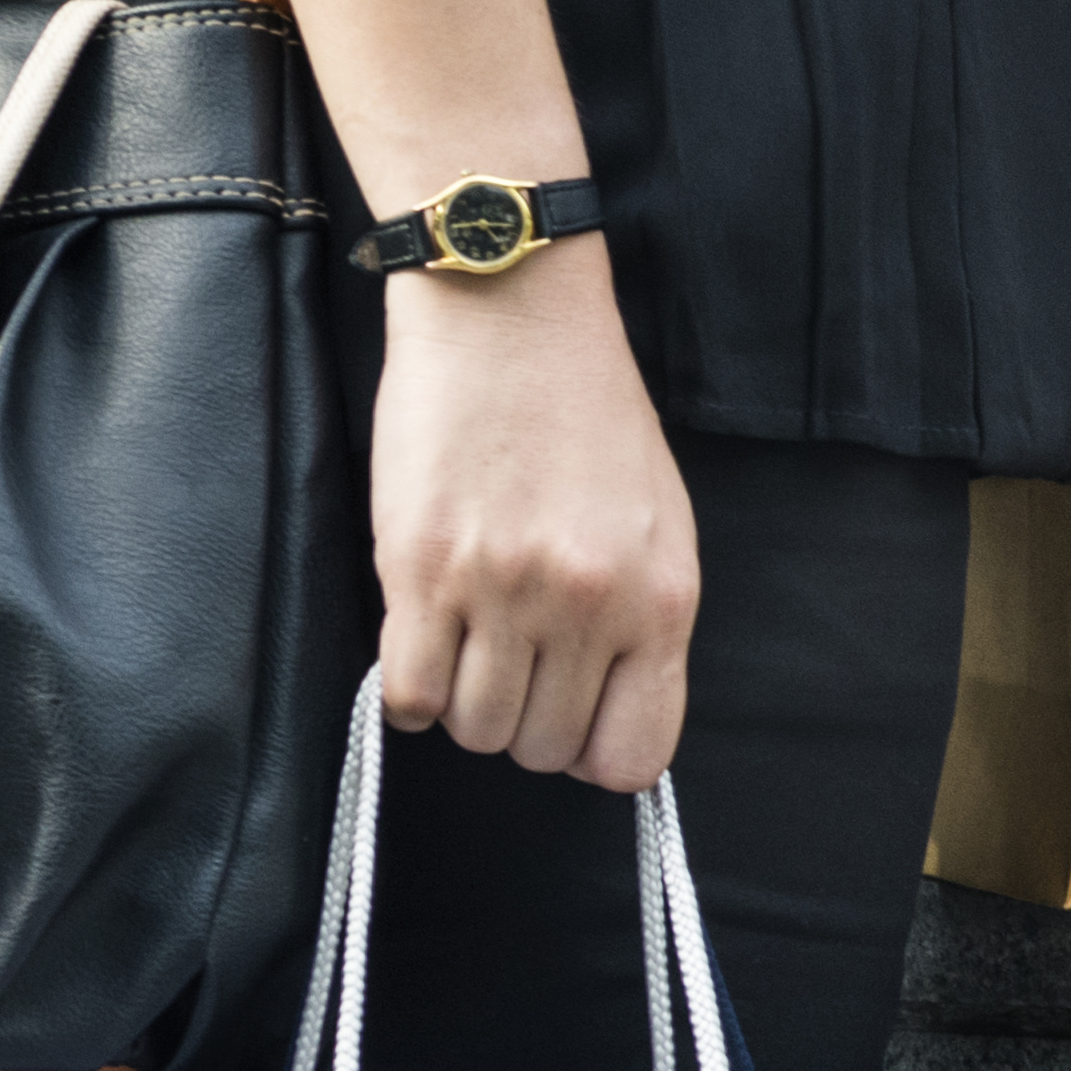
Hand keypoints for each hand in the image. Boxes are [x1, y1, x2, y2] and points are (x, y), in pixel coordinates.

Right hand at [368, 244, 697, 789]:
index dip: (594, 755)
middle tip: (507, 668)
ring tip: (464, 645)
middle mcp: (589, 607)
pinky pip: (408, 690)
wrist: (512, 316)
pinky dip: (410, 689)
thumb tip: (611, 711)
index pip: (634, 755)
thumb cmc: (588, 416)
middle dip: (523, 724)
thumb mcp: (656, 526)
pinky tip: (421, 642)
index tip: (570, 722)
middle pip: (544, 748)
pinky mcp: (420, 566)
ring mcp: (503, 590)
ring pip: (476, 729)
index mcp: (661, 601)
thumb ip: (642, 622)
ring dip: (464, 704)